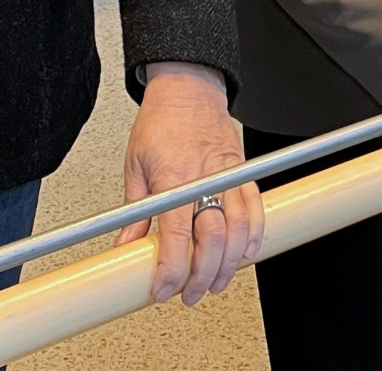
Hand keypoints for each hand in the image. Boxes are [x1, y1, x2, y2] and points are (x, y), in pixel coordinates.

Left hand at [115, 63, 263, 305]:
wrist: (189, 88)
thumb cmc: (162, 120)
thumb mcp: (135, 165)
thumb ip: (134, 212)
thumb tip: (125, 246)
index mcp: (174, 178)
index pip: (177, 236)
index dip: (172, 269)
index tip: (163, 288)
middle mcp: (206, 179)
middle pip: (212, 240)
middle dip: (201, 276)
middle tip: (188, 293)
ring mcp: (228, 176)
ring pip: (238, 230)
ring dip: (228, 264)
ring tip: (214, 282)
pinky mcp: (243, 172)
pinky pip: (256, 208)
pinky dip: (253, 234)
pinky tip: (246, 252)